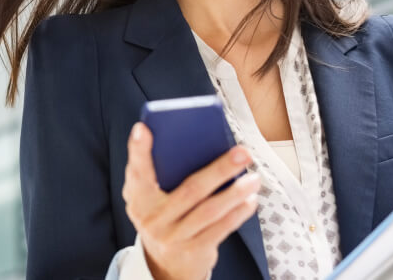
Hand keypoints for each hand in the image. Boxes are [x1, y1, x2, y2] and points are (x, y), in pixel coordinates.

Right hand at [121, 122, 260, 279]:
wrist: (166, 263)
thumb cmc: (165, 215)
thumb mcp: (153, 197)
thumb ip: (161, 173)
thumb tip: (194, 142)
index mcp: (138, 198)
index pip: (137, 171)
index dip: (138, 150)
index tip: (143, 128)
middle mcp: (152, 218)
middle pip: (190, 190)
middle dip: (220, 170)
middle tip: (243, 153)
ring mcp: (173, 237)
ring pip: (210, 211)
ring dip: (236, 192)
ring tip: (254, 178)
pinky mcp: (193, 251)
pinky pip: (220, 229)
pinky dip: (238, 213)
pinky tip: (250, 200)